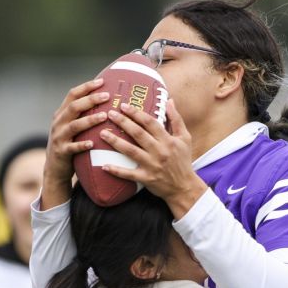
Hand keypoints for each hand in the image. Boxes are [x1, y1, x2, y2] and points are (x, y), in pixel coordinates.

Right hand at [43, 78, 111, 207]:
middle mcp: (58, 123)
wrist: (55, 168)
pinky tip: (93, 144)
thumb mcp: (72, 125)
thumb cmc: (70, 143)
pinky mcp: (62, 152)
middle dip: (91, 100)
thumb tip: (104, 98)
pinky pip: (72, 147)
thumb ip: (82, 113)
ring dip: (90, 120)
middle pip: (74, 107)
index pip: (72, 94)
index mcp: (62, 113)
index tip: (102, 81)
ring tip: (104, 116)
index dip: (86, 87)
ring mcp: (59, 137)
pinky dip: (82, 145)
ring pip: (74, 126)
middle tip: (107, 96)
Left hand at [98, 98, 207, 217]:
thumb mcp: (185, 138)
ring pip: (131, 151)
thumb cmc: (183, 161)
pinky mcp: (146, 178)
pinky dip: (116, 170)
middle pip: (138, 134)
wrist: (184, 187)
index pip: (150, 122)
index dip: (136, 113)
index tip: (124, 105)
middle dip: (123, 122)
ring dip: (115, 141)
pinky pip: (129, 174)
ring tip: (102, 133)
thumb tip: (169, 100)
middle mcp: (159, 151)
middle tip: (110, 114)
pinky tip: (104, 165)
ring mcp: (152, 165)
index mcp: (168, 140)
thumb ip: (176, 119)